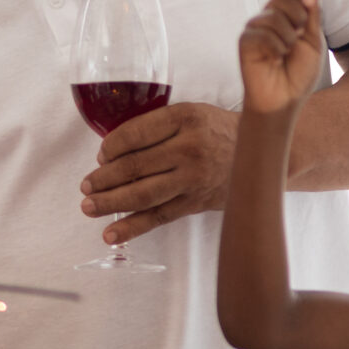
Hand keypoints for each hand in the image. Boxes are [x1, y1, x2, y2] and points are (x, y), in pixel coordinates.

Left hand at [81, 100, 239, 242]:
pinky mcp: (196, 202)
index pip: (135, 133)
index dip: (110, 146)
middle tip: (85, 185)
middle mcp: (189, 148)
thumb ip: (156, 126)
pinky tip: (110, 235)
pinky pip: (159, 217)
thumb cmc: (218, 130)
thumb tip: (111, 150)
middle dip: (103, 178)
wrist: (263, 153)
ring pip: (143, 194)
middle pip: (135, 166)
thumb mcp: (191, 113)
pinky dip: (132, 228)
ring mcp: (194, 178)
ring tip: (88, 206)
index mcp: (185, 118)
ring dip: (110, 202)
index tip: (100, 155)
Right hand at [239, 0, 324, 117]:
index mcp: (288, 14)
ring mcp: (255, 28)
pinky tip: (274, 61)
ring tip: (285, 54)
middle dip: (298, 16)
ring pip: (274, 16)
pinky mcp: (245, 41)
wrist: (285, 99)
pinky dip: (276, 49)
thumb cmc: (300, 72)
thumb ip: (312, 11)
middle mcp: (269, 17)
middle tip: (299, 36)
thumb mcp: (313, 39)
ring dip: (288, 38)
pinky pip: (263, 34)